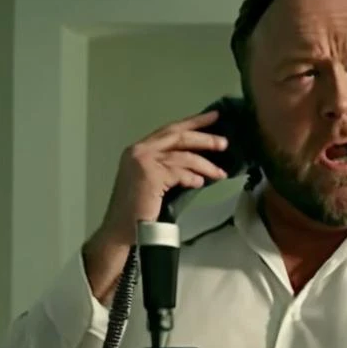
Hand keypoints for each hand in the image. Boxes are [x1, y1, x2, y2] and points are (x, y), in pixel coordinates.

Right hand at [84, 110, 229, 299]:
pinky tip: (200, 183)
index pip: (170, 130)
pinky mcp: (150, 175)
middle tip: (224, 143)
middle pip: (178, 136)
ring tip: (220, 174)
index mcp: (139, 149)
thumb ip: (171, 167)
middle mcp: (139, 150)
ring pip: (183, 156)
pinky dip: (192, 177)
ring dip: (205, 165)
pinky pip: (179, 172)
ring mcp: (143, 161)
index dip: (193, 122)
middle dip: (204, 138)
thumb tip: (201, 162)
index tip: (214, 116)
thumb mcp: (156, 181)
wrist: (122, 231)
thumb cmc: (140, 210)